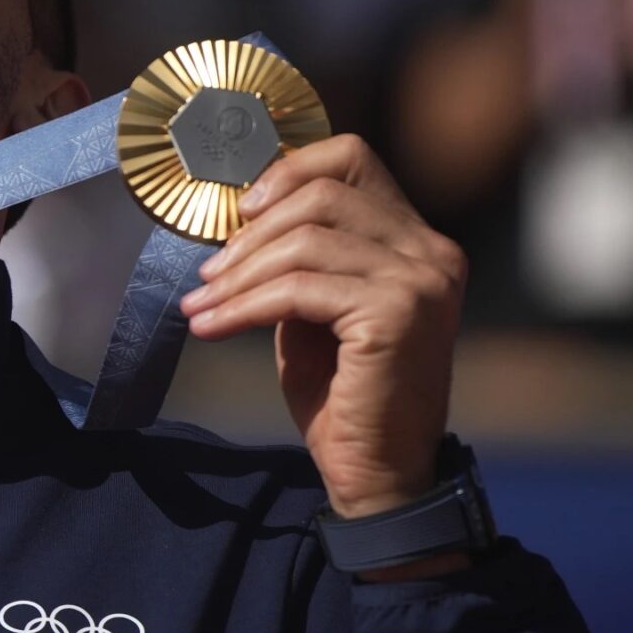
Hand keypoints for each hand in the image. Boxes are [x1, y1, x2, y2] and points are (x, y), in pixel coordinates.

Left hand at [179, 134, 465, 520]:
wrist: (379, 474)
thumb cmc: (342, 396)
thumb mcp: (315, 310)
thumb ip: (299, 258)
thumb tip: (241, 214)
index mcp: (418, 241)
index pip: (353, 158)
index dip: (288, 171)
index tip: (240, 212)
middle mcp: (431, 252)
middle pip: (320, 196)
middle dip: (249, 234)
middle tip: (206, 273)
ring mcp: (421, 281)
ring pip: (304, 242)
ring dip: (238, 274)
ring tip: (201, 303)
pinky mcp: (397, 314)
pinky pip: (299, 290)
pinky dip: (244, 306)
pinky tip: (212, 325)